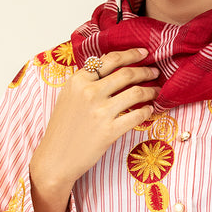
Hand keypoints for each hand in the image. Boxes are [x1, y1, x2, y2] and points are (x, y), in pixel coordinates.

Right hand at [29, 48, 158, 211]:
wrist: (55, 159)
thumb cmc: (63, 129)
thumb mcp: (68, 97)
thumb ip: (86, 83)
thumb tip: (111, 70)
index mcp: (78, 80)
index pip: (110, 60)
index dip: (131, 54)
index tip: (144, 53)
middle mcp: (89, 92)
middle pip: (126, 74)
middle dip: (145, 70)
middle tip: (155, 71)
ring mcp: (100, 111)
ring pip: (135, 93)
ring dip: (150, 90)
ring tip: (156, 91)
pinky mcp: (109, 130)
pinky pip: (137, 115)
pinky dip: (147, 110)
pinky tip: (149, 110)